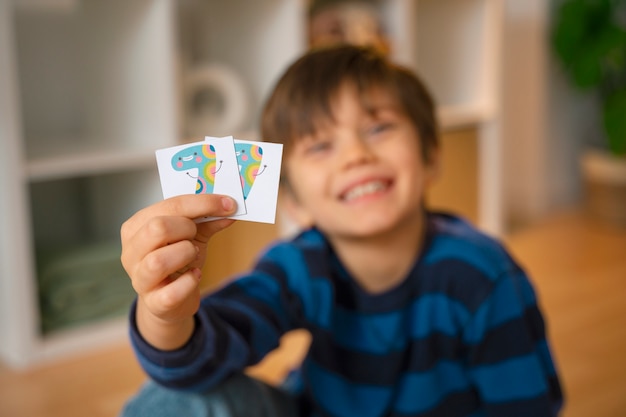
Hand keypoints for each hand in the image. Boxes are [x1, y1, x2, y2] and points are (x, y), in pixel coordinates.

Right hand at [120, 194, 236, 349]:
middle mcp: (131, 252)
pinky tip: (195, 276)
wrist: (171, 300)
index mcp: (137, 227)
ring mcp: (139, 279)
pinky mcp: (153, 303)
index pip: (169, 206)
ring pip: (159, 261)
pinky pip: (172, 292)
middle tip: (195, 234)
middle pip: (158, 228)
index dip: (202, 203)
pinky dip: (190, 282)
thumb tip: (228, 209)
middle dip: (187, 228)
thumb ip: (207, 221)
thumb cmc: (177, 261)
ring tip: (192, 254)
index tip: (228, 204)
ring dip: (186, 253)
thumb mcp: (190, 236)